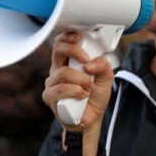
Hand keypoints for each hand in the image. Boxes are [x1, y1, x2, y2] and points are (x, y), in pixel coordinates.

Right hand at [42, 32, 113, 155]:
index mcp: (69, 62)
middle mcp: (57, 70)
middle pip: (57, 50)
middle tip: (86, 60)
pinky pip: (60, 89)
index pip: (62, 43)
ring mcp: (52, 83)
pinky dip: (75, 91)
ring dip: (80, 79)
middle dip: (74, 51)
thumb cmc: (95, 96)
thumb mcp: (106, 77)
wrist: (92, 118)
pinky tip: (82, 95)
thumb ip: (103, 65)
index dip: (67, 37)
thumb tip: (90, 63)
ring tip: (88, 87)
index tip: (78, 36)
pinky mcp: (49, 96)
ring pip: (62, 72)